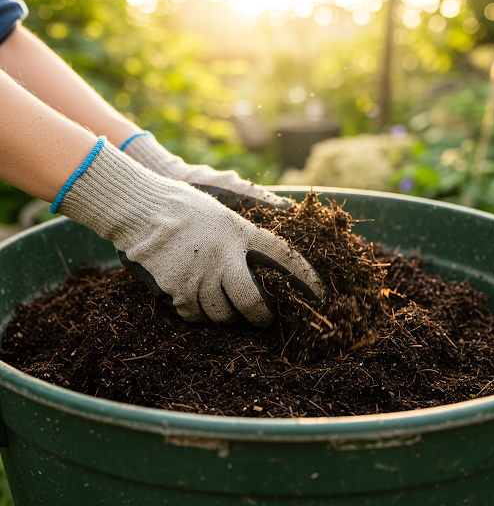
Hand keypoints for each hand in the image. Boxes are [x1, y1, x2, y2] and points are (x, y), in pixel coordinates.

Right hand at [52, 137, 325, 325]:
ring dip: (224, 313)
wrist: (140, 209)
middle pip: (251, 303)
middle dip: (261, 317)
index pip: (284, 258)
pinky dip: (199, 311)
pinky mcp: (177, 293)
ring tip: (219, 300)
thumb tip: (285, 215)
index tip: (320, 295)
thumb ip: (251, 223)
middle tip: (263, 320)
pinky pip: (195, 315)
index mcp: (239, 234)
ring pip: (221, 315)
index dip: (306, 279)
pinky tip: (194, 295)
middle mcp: (223, 259)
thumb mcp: (224, 207)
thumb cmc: (183, 206)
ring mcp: (199, 278)